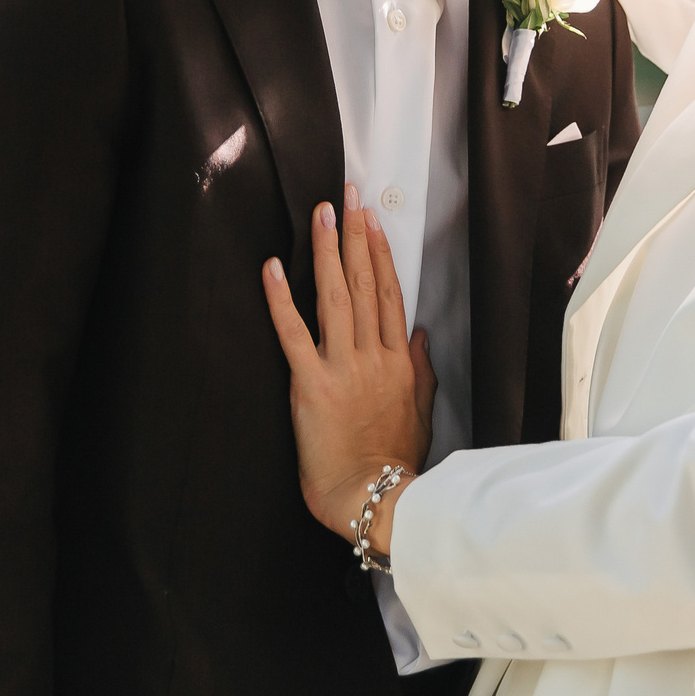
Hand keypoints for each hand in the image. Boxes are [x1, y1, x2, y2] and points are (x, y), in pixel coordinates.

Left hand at [262, 189, 436, 548]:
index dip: (381, 254)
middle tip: (346, 196)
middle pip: (365, 284)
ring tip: (321, 214)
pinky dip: (281, 298)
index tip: (372, 221)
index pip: (390, 295)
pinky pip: (293, 333)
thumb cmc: (395, 464)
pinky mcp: (311, 384)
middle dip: (355, 236)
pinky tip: (273, 267)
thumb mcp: (419, 414)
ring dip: (328, 251)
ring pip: (336, 297)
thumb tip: (419, 334)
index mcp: (398, 363)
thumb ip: (421, 370)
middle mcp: (373, 356)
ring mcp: (343, 367)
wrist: (375, 498)